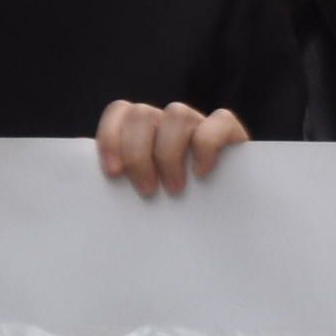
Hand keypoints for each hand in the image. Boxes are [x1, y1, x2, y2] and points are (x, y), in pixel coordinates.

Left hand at [96, 103, 248, 197]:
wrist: (223, 225)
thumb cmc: (174, 211)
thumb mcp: (143, 194)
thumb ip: (125, 182)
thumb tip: (106, 188)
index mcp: (143, 129)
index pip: (120, 111)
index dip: (111, 137)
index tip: (114, 173)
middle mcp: (168, 121)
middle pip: (142, 114)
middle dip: (138, 155)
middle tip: (147, 190)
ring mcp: (199, 123)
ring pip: (176, 114)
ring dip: (169, 153)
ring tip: (174, 189)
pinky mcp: (229, 131)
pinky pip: (219, 121)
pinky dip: (206, 146)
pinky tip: (202, 173)